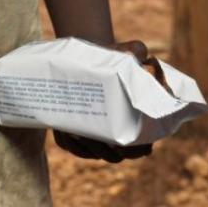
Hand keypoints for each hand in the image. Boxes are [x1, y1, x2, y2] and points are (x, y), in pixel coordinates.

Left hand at [53, 39, 154, 162]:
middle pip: (115, 156)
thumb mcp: (128, 51)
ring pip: (93, 153)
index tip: (123, 141)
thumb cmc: (115, 56)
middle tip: (94, 136)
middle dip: (105, 150)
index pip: (142, 148)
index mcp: (137, 122)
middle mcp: (118, 134)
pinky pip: (72, 147)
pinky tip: (66, 131)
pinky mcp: (75, 133)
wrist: (90, 55)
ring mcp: (97, 136)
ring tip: (76, 133)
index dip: (135, 149)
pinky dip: (70, 144)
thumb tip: (138, 55)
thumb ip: (137, 50)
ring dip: (86, 148)